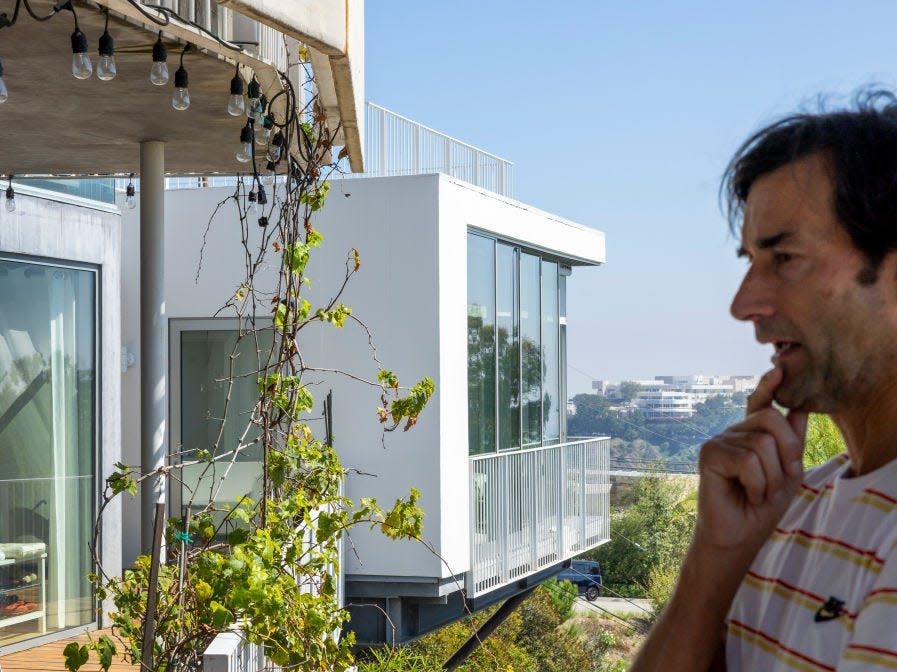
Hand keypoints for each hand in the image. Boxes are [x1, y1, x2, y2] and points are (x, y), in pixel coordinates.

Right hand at [695, 367, 807, 560]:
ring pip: (762, 444)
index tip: (778, 370)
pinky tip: (747, 493)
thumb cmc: (761, 508)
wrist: (739, 536)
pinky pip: (747, 460)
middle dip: (787, 452)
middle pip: (771, 419)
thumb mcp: (787, 473)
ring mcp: (719, 440)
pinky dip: (756, 483)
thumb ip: (791, 441)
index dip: (768, 386)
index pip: (760, 403)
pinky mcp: (709, 454)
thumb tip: (798, 407)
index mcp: (751, 435)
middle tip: (782, 480)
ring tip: (760, 493)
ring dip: (772, 477)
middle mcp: (734, 432)